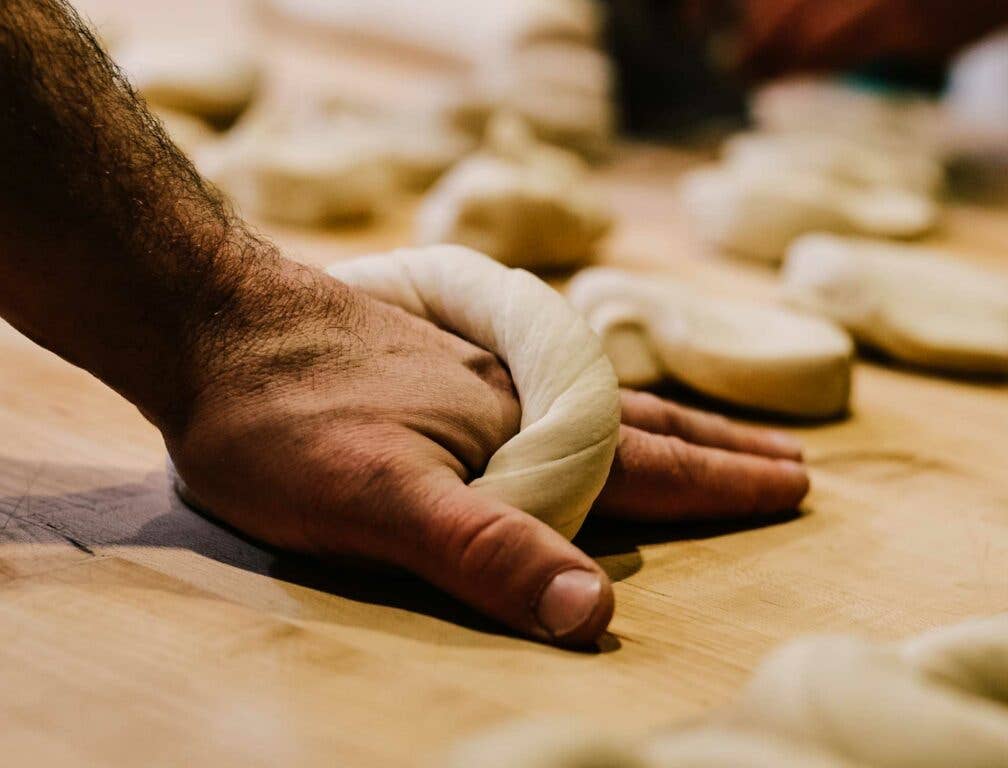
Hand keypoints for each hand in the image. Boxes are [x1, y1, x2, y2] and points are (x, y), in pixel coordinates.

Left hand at [168, 265, 808, 646]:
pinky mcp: (432, 358)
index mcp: (516, 433)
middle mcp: (511, 396)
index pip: (643, 468)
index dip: (719, 486)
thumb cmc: (284, 420)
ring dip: (663, 421)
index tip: (795, 486)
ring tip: (703, 430)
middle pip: (637, 425)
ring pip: (592, 400)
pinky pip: (539, 381)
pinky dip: (588, 397)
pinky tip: (574, 396)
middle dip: (716, 449)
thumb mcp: (377, 503)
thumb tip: (601, 612)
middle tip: (788, 459)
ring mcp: (473, 370)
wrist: (209, 319)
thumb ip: (488, 551)